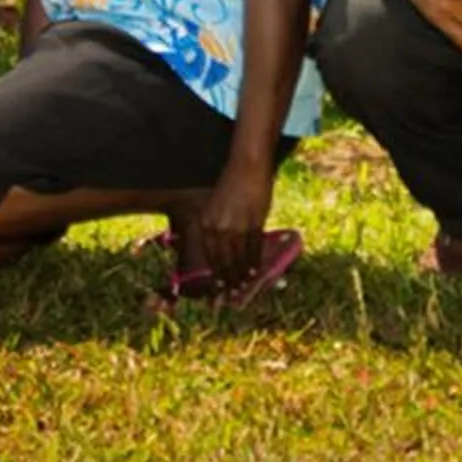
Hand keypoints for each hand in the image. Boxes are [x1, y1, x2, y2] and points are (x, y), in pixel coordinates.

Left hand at [193, 153, 275, 283]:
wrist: (246, 166)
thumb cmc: (231, 184)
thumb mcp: (216, 206)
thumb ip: (216, 227)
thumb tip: (222, 250)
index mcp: (206, 223)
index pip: (211, 257)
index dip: (217, 275)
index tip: (220, 288)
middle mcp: (218, 228)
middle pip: (224, 261)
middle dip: (229, 280)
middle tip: (232, 295)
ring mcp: (236, 226)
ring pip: (239, 258)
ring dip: (242, 274)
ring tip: (245, 286)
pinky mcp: (253, 223)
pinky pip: (253, 248)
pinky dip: (255, 261)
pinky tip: (256, 270)